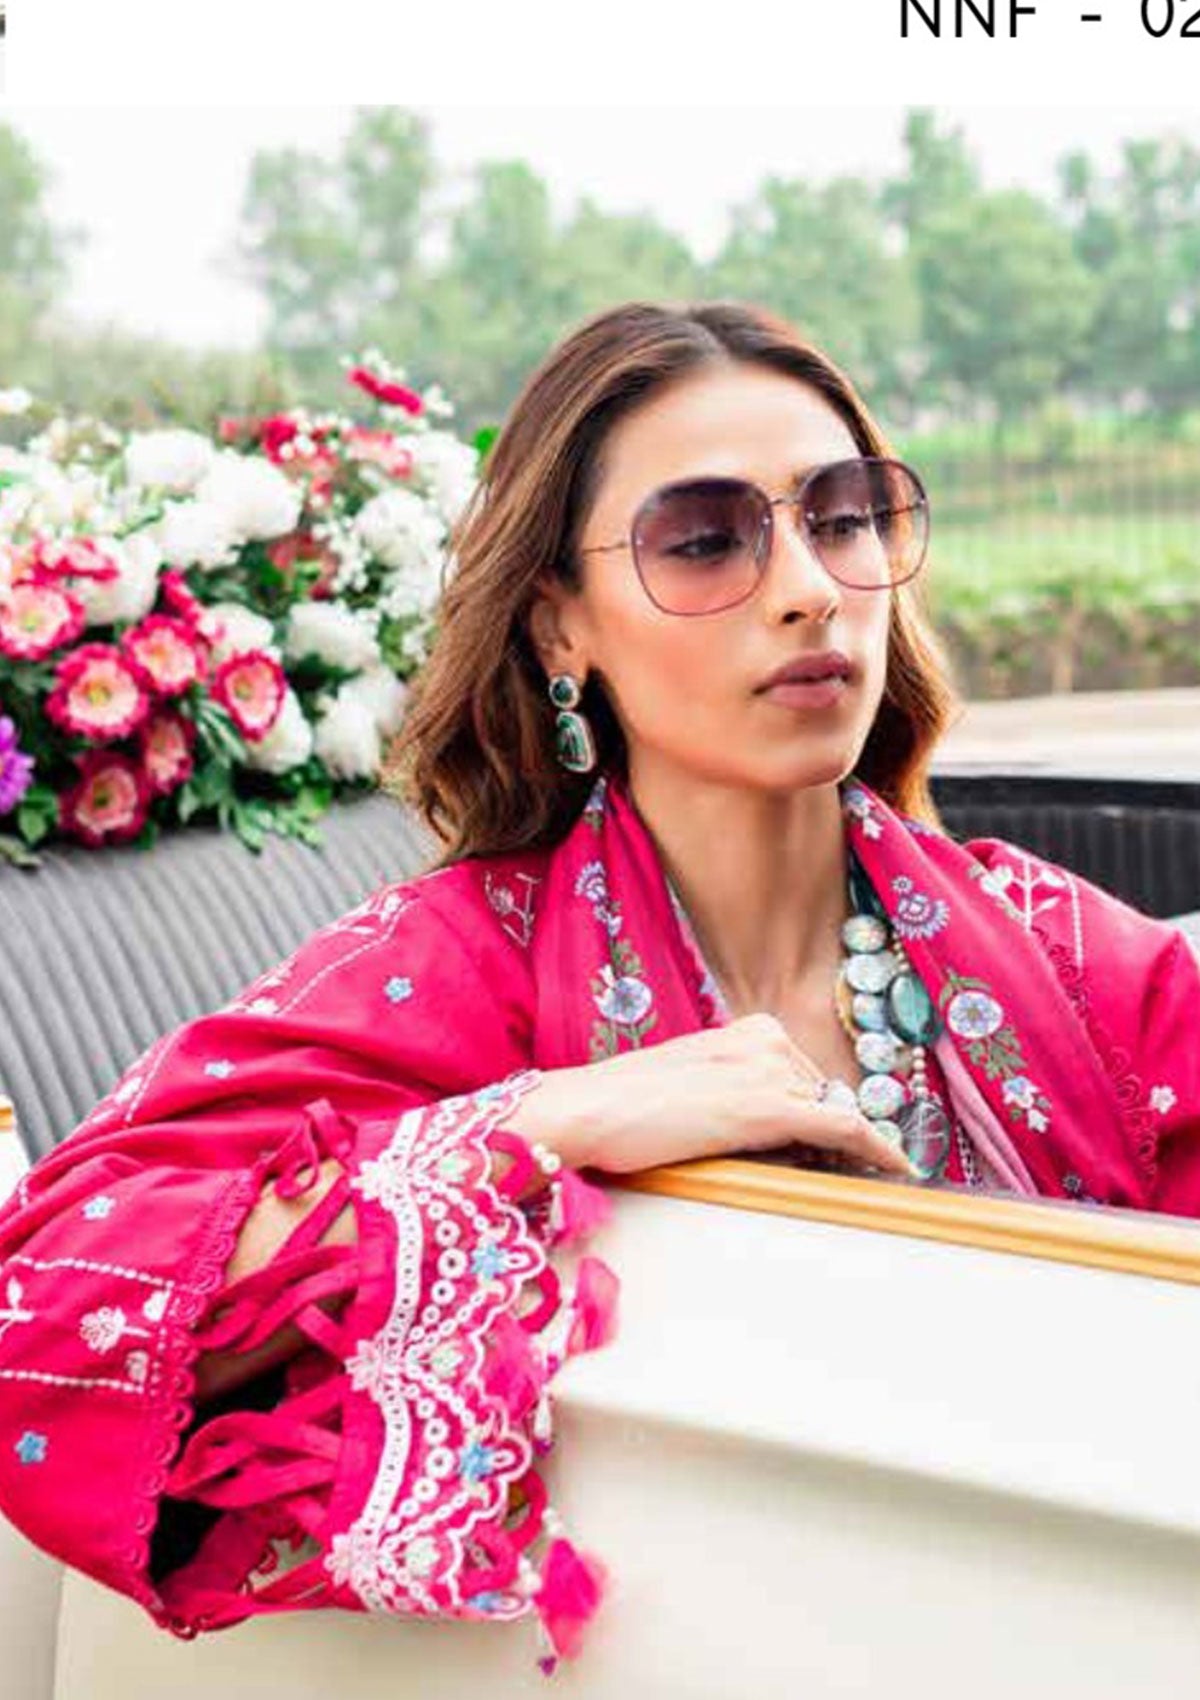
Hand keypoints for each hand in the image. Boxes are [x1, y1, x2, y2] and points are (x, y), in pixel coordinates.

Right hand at [506, 1012, 919, 1180]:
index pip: (804, 1076)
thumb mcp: (690, 1087)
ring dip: (852, 1150)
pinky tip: (899, 1169)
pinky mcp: (769, 1107)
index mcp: (744, 1030)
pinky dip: (877, 1149)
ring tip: (870, 1178)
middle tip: (856, 1172)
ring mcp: (767, 1070)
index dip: (826, 1114)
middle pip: (823, 1095)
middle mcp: (763, 1040)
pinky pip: (844, 1128)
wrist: (587, 1110)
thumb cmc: (622, 1108)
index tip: (854, 1141)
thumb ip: (734, 1094)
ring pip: (834, 1114)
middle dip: (834, 1136)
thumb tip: (775, 1132)